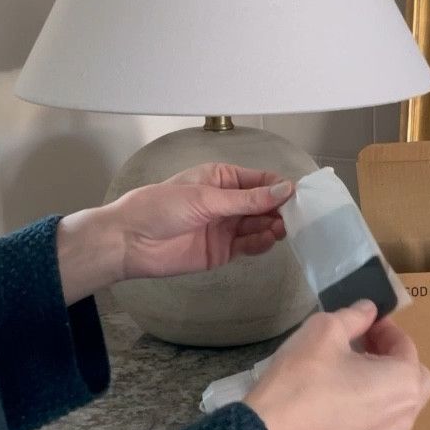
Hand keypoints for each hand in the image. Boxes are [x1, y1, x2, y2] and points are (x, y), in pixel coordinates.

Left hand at [57, 163, 293, 306]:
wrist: (130, 241)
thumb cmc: (160, 207)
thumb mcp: (206, 198)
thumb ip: (247, 199)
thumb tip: (284, 190)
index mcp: (221, 178)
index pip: (260, 180)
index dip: (280, 187)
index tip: (299, 196)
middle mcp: (227, 202)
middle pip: (264, 204)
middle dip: (281, 209)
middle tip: (297, 217)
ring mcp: (225, 227)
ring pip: (259, 225)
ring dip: (273, 226)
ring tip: (283, 229)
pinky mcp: (222, 251)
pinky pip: (249, 246)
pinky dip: (261, 243)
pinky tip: (269, 240)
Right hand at [248, 300, 429, 429]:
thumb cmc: (302, 378)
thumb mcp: (325, 330)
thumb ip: (354, 316)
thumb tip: (368, 310)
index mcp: (403, 385)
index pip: (407, 348)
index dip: (387, 329)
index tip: (367, 321)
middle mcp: (401, 420)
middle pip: (413, 384)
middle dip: (394, 361)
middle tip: (365, 347)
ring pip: (393, 412)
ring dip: (380, 389)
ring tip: (347, 374)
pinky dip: (361, 414)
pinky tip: (330, 404)